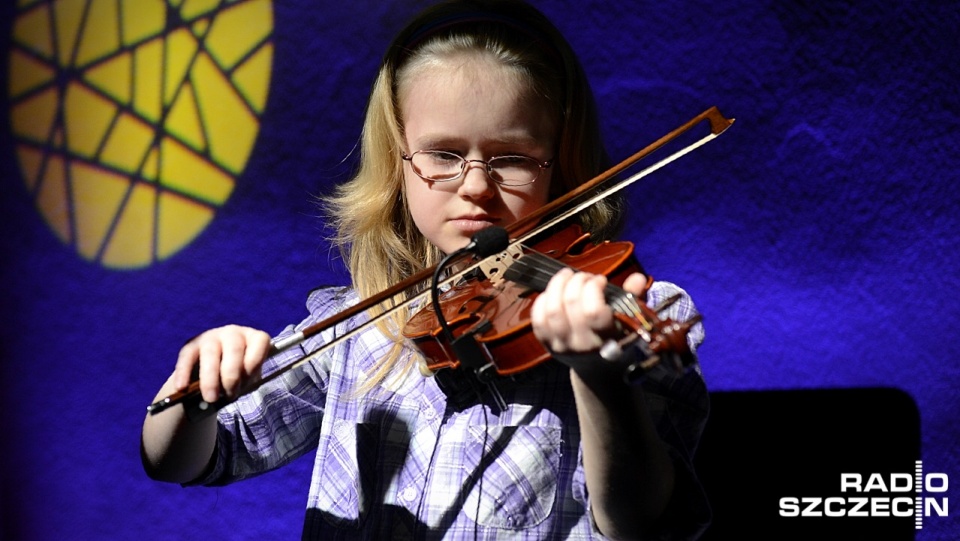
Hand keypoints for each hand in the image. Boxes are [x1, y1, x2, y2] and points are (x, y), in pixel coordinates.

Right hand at [172, 325, 271, 403]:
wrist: (213, 375)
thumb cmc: (237, 376)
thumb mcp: (247, 378)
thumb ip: (245, 382)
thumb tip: (231, 392)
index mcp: (253, 338)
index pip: (260, 343)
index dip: (254, 364)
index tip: (246, 383)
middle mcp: (233, 333)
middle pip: (234, 351)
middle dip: (231, 376)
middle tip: (228, 395)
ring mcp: (211, 336)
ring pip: (210, 354)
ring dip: (210, 378)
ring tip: (210, 398)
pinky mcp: (191, 344)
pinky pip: (187, 357)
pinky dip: (184, 373)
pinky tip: (182, 388)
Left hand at [531, 268, 647, 368]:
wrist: (600, 372)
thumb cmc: (618, 341)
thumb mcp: (630, 323)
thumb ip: (633, 299)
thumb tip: (638, 278)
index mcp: (605, 339)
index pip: (592, 311)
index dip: (593, 288)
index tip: (601, 280)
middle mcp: (581, 344)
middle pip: (570, 304)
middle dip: (576, 281)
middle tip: (584, 276)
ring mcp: (561, 345)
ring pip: (551, 310)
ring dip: (557, 285)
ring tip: (566, 276)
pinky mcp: (547, 345)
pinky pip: (537, 319)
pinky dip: (542, 300)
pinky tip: (553, 291)